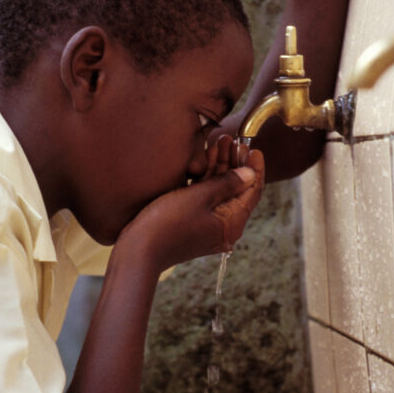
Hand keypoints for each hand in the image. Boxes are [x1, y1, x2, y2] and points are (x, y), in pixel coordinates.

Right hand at [120, 145, 264, 270]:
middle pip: (237, 191)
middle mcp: (224, 227)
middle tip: (233, 141)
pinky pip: (207, 198)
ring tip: (220, 142)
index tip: (254, 149)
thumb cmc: (168, 223)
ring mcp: (209, 226)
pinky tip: (204, 159)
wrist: (138, 251)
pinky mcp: (194, 223)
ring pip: (221, 192)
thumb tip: (250, 174)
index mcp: (232, 224)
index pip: (252, 193)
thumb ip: (227, 183)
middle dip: (235, 163)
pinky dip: (207, 179)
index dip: (255, 169)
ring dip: (220, 168)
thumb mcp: (200, 197)